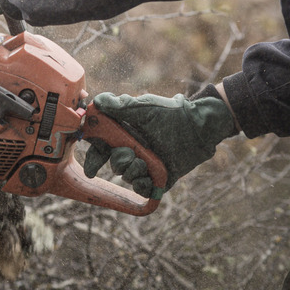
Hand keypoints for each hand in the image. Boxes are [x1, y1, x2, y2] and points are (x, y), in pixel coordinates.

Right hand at [82, 91, 236, 197]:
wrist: (197, 128)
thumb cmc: (171, 114)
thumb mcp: (143, 108)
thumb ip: (119, 106)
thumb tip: (96, 101)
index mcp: (126, 133)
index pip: (103, 147)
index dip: (95, 158)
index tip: (92, 168)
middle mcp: (134, 149)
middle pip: (114, 163)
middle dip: (118, 162)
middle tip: (128, 155)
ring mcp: (146, 164)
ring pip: (127, 176)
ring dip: (132, 171)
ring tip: (144, 163)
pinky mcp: (158, 178)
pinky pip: (141, 188)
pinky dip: (142, 185)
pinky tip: (148, 177)